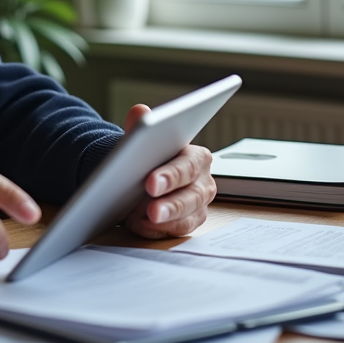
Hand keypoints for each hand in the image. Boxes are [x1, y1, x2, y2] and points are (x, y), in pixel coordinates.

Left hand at [120, 104, 215, 238]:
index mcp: (196, 156)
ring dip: (165, 220)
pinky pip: (177, 230)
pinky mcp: (189, 222)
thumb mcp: (141, 139)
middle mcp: (203, 181)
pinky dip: (158, 230)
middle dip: (170, 203)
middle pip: (191, 195)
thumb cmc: (146, 155)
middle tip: (150, 209)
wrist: (140, 175)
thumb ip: (140, 125)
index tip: (151, 183)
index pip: (187, 165)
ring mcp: (198, 204)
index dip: (171, 175)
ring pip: (187, 216)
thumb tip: (139, 111)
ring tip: (143, 220)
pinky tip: (140, 226)